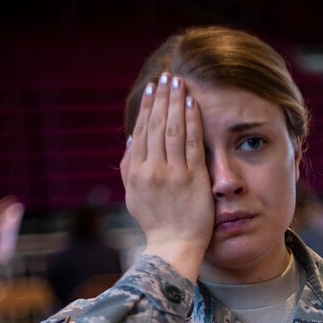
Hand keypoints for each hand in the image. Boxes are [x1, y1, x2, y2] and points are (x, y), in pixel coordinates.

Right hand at [120, 72, 214, 281]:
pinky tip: (193, 103)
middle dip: (162, 98)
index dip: (147, 107)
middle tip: (167, 76)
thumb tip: (131, 139)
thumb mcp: (133, 196)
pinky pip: (191, 143)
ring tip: (179, 82)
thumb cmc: (155, 224)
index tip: (152, 88)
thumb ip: (129, 167)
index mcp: (136, 172)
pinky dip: (191, 120)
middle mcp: (152, 169)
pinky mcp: (193, 178)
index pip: (141, 131)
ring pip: (172, 129)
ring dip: (176, 102)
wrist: (172, 246)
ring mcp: (173, 173)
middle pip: (156, 125)